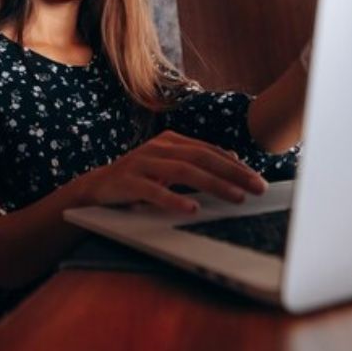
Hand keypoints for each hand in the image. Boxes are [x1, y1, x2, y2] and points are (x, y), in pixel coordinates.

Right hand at [74, 130, 266, 213]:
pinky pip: (154, 191)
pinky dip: (174, 199)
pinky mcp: (128, 182)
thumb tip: (233, 162)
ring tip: (235, 197)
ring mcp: (142, 163)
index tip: (256, 180)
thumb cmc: (138, 179)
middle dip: (232, 173)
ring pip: (184, 171)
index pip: (209, 151)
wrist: (95, 188)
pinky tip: (191, 209)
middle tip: (256, 188)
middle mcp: (158, 147)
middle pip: (201, 158)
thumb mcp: (168, 167)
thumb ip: (196, 162)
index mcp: (170, 141)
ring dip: (213, 184)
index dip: (235, 165)